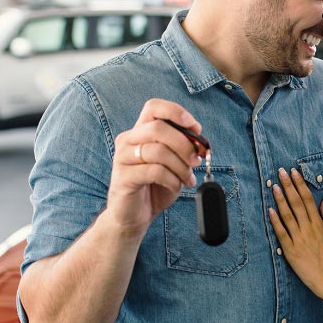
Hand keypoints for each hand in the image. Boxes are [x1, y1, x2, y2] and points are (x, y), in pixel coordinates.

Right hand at [108, 99, 204, 234]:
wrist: (134, 215)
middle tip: (195, 160)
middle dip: (184, 143)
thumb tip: (199, 141)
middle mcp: (128, 140)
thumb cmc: (154, 186)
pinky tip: (175, 186)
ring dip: (180, 166)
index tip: (195, 127)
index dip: (176, 112)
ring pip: (158, 150)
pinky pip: (154, 171)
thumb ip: (183, 149)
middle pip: (158, 127)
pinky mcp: (123, 177)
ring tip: (187, 178)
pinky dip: (172, 179)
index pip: (154, 107)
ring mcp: (122, 158)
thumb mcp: (174, 163)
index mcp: (140, 131)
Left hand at [268, 167, 322, 299]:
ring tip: (273, 186)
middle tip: (281, 172)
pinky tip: (270, 210)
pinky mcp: (290, 250)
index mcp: (319, 223)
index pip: (308, 199)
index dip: (300, 184)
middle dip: (288, 186)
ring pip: (288, 215)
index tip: (294, 172)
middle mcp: (308, 228)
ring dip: (280, 199)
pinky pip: (281, 233)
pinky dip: (275, 221)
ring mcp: (299, 238)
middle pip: (297, 202)